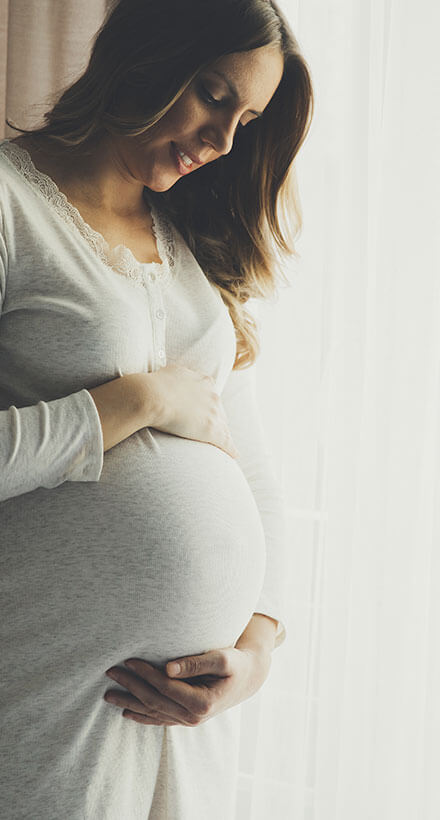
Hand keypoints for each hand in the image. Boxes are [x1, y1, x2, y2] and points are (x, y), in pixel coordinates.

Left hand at [103, 646, 271, 726]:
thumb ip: (196, 662)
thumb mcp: (222, 659)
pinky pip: (159, 719)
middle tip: (110, 672)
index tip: (129, 660)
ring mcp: (189, 721)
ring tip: (108, 694)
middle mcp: (193, 717)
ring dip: (130, 703)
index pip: (165, 688)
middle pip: (155, 701)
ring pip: (153, 713)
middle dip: (131, 686)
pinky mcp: (186, 719)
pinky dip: (142, 716)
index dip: (146, 674)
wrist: (247, 678)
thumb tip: (167, 667)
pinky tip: (126, 711)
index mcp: (202, 703)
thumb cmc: (235, 663)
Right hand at [147, 363, 239, 459]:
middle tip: (209, 431)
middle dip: (216, 421)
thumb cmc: (155, 384)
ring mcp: (213, 413)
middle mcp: (213, 396)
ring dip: (224, 436)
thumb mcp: (171, 373)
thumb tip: (174, 379)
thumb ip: (178, 377)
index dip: (208, 407)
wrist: (152, 396)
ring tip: (227, 447)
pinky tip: (235, 455)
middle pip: (219, 412)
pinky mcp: (211, 430)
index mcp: (204, 382)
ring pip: (224, 428)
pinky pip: (225, 442)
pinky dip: (230, 449)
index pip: (211, 397)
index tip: (204, 414)